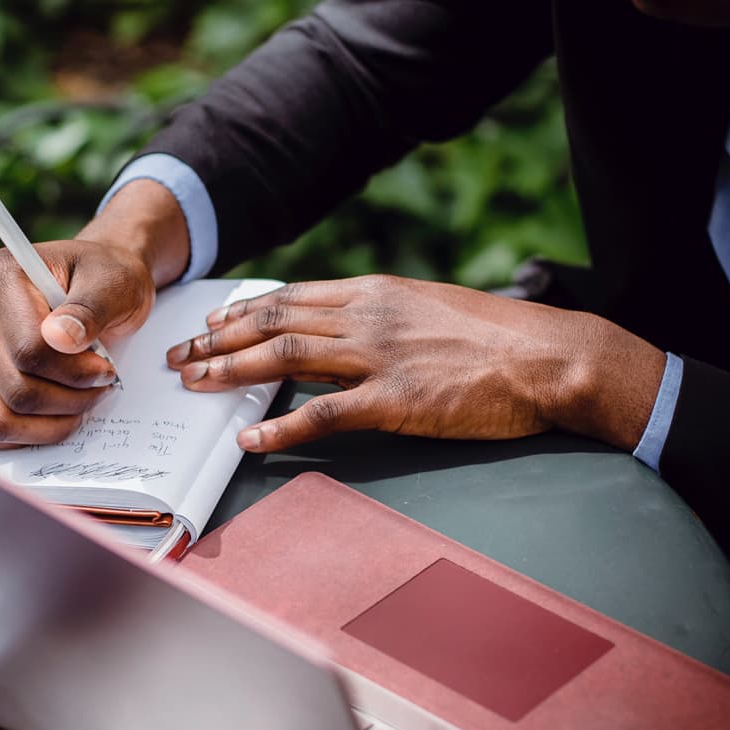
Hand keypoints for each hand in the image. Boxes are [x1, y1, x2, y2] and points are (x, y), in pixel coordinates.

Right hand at [0, 179, 190, 448]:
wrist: (98, 284)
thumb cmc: (107, 279)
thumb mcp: (114, 283)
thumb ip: (90, 308)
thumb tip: (60, 338)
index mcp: (0, 275)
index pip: (27, 349)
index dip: (75, 371)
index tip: (106, 367)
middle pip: (14, 390)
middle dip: (70, 398)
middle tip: (101, 384)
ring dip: (49, 424)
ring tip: (81, 400)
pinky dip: (22, 436)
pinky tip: (55, 417)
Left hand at [166, 275, 665, 452]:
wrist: (547, 355)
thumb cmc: (496, 336)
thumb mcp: (431, 308)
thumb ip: (381, 316)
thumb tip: (339, 331)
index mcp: (376, 292)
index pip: (290, 297)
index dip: (242, 311)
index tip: (211, 323)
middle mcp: (368, 316)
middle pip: (274, 322)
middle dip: (218, 339)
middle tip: (182, 355)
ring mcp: (379, 357)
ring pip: (285, 357)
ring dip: (231, 371)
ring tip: (194, 384)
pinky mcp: (397, 400)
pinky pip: (324, 413)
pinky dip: (282, 425)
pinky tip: (251, 437)